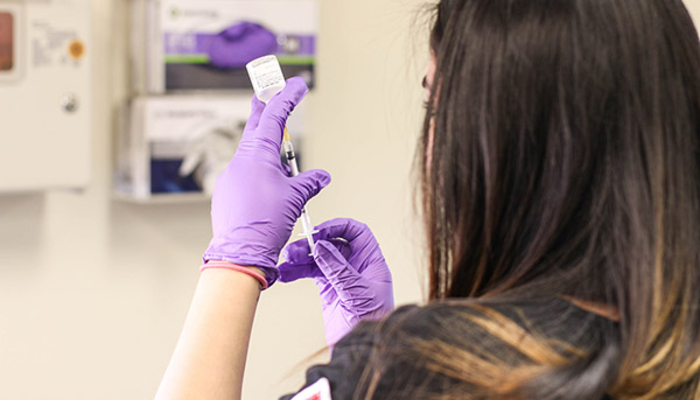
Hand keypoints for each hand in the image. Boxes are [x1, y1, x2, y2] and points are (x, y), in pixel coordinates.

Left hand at [203, 78, 330, 287]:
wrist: (240, 252)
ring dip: (267, 150)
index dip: (286, 98)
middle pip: (254, 127)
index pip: (273, 116)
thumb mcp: (295, 198)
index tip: (296, 85)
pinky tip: (269, 189)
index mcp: (257, 155)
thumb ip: (309, 182)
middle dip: (265, 110)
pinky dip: (259, 172)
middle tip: (270, 93)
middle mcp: (240, 161)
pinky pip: (244, 173)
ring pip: (251, 153)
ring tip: (284, 165)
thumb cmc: (265, 223)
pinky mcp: (227, 193)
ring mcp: (230, 177)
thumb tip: (321, 177)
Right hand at [278, 218, 393, 345]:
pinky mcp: (330, 290)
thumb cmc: (373, 323)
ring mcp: (342, 277)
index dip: (338, 227)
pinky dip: (298, 271)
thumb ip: (338, 269)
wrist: (364, 350)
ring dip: (302, 257)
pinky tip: (286, 273)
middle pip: (333, 244)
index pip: (357, 233)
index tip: (318, 232)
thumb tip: (323, 246)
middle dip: (313, 244)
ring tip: (286, 261)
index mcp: (371, 262)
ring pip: (320, 258)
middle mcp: (357, 266)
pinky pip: (312, 273)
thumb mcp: (357, 293)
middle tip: (295, 249)